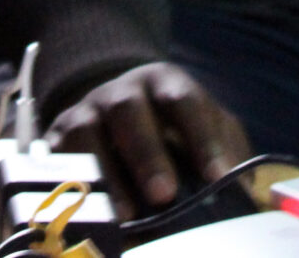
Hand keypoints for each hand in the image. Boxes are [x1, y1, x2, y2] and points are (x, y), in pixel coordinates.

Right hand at [48, 62, 249, 215]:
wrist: (114, 112)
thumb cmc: (169, 128)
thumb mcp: (203, 127)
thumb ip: (225, 151)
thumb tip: (246, 194)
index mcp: (163, 82)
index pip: (185, 100)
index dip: (202, 137)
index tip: (218, 176)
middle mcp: (120, 92)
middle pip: (130, 111)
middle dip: (147, 154)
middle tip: (165, 194)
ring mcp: (82, 113)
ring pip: (85, 133)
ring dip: (104, 174)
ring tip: (123, 216)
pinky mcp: (52, 142)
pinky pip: (52, 160)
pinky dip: (65, 186)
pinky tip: (82, 214)